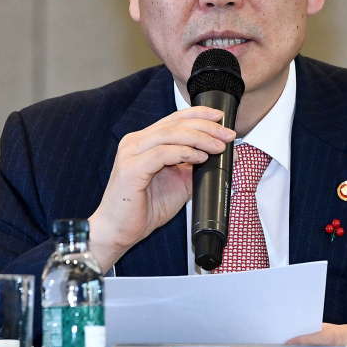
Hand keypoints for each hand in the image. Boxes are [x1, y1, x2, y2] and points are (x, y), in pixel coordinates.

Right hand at [88, 106, 234, 271]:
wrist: (119, 231)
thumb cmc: (144, 209)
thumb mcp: (178, 183)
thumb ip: (194, 167)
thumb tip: (221, 155)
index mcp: (144, 141)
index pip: (174, 119)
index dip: (199, 114)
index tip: (220, 117)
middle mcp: (135, 142)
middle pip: (175, 123)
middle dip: (206, 126)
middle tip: (227, 135)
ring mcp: (130, 153)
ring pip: (170, 135)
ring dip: (200, 138)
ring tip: (219, 147)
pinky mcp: (131, 169)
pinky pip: (162, 153)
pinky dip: (185, 153)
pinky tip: (200, 157)